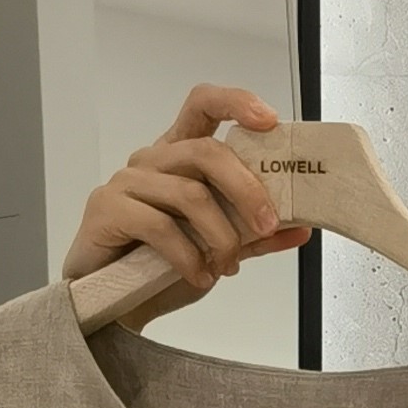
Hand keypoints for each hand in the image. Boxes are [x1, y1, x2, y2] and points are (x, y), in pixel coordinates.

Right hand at [62, 85, 313, 315]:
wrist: (113, 304)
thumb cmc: (157, 266)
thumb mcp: (217, 247)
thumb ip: (253, 234)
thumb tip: (300, 226)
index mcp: (179, 157)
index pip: (203, 105)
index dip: (236, 103)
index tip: (270, 122)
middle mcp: (152, 161)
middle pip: (207, 152)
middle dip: (246, 191)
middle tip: (267, 226)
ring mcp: (126, 182)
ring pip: (190, 194)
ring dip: (221, 236)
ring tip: (226, 265)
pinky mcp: (107, 209)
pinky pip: (159, 226)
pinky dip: (189, 257)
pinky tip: (198, 275)